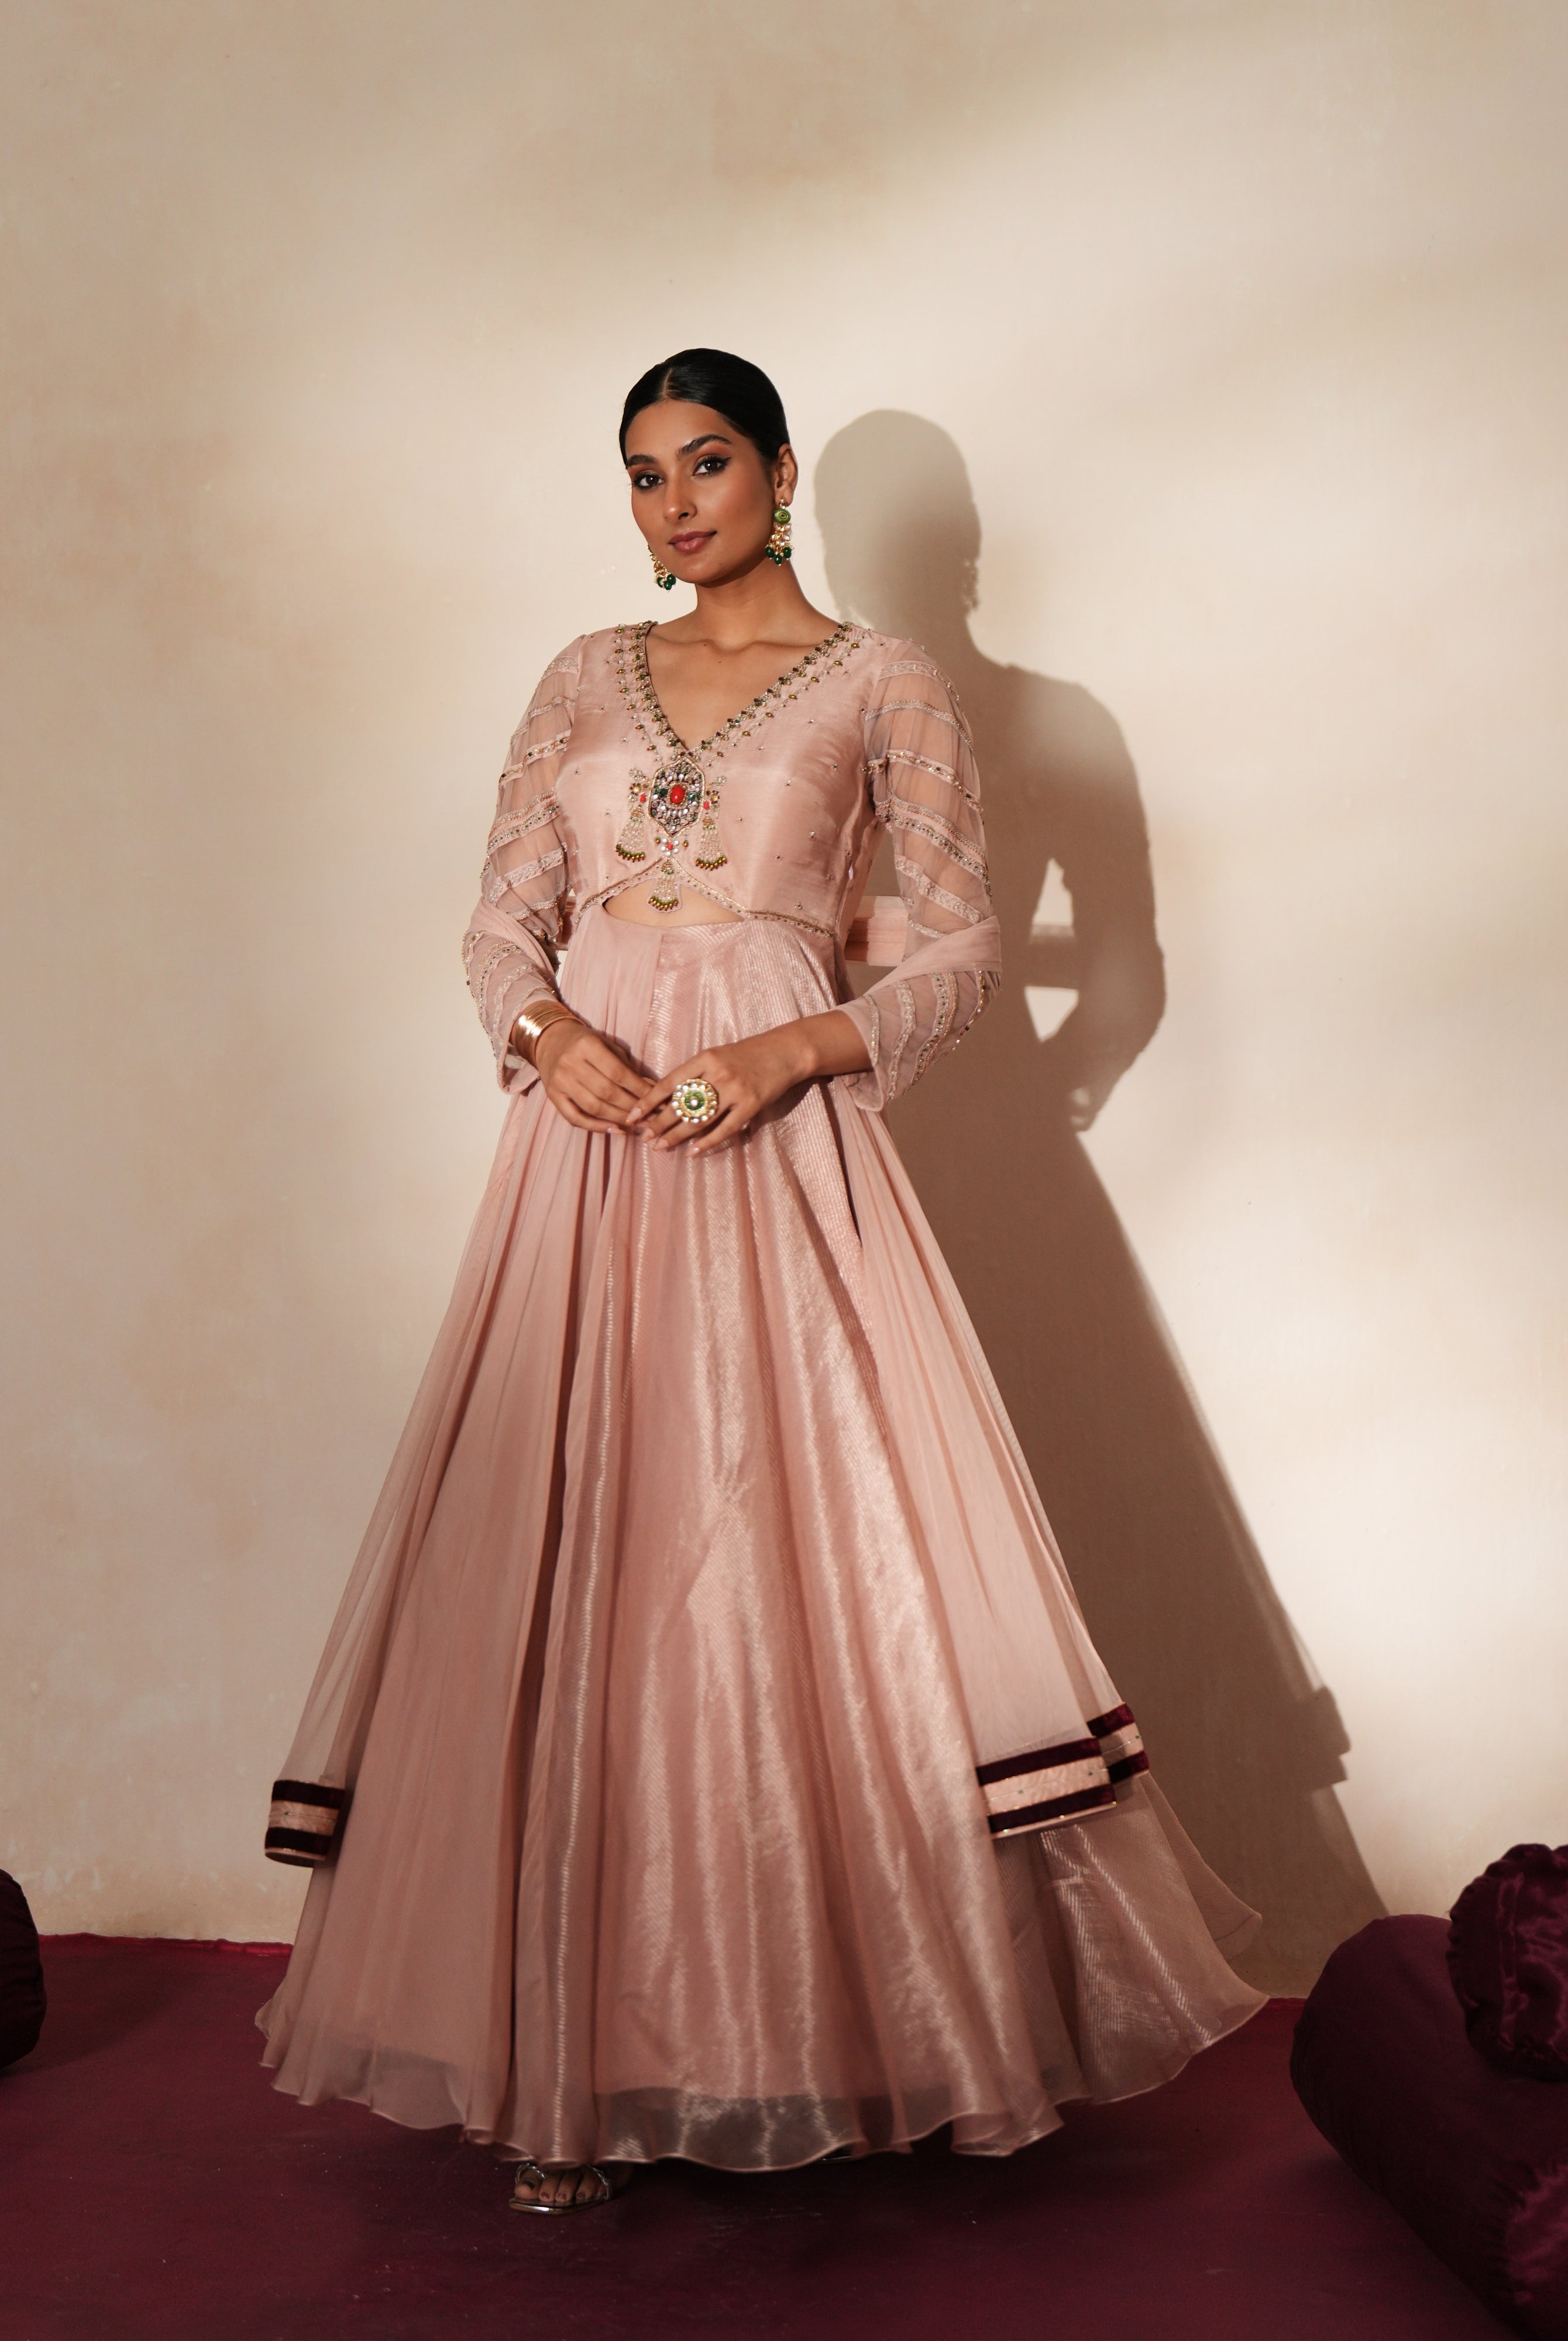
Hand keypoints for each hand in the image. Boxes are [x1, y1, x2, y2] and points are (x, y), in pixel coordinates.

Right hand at [534, 1018, 650, 1132]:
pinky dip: (596, 1127)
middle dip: (631, 1107)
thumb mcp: (608, 1046)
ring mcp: (560, 1081)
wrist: (551, 1041)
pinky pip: (575, 1118)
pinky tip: (615, 1129)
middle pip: (607, 1092)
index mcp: (587, 1045)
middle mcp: (571, 1063)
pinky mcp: (553, 1096)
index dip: (638, 1089)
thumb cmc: (587, 1043)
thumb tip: (653, 1089)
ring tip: (637, 1124)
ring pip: (593, 1107)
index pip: (618, 1072)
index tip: (655, 1100)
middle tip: (650, 1116)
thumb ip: (628, 1067)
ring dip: (618, 1118)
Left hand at [626, 1009, 868, 1155]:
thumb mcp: (717, 1055)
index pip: (669, 1082)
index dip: (648, 1101)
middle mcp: (718, 1073)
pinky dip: (707, 1143)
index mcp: (705, 1057)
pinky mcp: (751, 1105)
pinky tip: (693, 1152)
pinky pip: (724, 1129)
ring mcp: (735, 1090)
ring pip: (699, 1119)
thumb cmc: (747, 1054)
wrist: (785, 1051)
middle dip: (659, 1123)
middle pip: (681, 1104)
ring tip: (660, 1147)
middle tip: (644, 1138)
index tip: (632, 1115)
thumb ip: (695, 1073)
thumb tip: (667, 1098)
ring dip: (677, 1136)